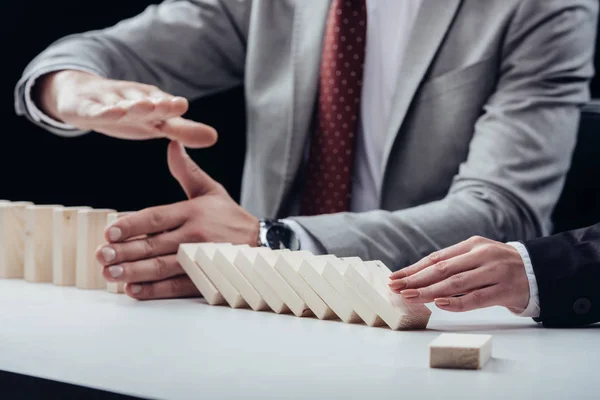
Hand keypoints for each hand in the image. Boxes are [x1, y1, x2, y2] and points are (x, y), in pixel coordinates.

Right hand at [35, 70, 216, 147]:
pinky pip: (94, 110)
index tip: (182, 105)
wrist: (82, 96)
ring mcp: (108, 101)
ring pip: (120, 103)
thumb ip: (183, 131)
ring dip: (131, 105)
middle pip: (145, 101)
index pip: (163, 104)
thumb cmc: (129, 112)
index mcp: (151, 101)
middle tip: (170, 105)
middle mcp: (132, 98)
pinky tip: (110, 112)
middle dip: (157, 103)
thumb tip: (214, 137)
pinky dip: (102, 111)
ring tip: (142, 107)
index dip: (171, 105)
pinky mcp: (87, 108)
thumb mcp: (156, 123)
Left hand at [97, 140, 258, 299]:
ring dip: (134, 272)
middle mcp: (194, 236)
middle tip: (101, 255)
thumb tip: (171, 144)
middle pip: (153, 244)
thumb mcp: (211, 191)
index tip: (110, 232)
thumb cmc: (231, 217)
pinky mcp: (204, 279)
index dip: (131, 225)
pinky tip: (134, 290)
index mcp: (193, 212)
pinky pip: (175, 286)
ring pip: (161, 267)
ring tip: (110, 274)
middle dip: (125, 251)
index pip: (156, 218)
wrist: (263, 245)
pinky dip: (154, 290)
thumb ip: (187, 171)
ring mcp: (199, 260)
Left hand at [388, 236, 529, 312]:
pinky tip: (440, 304)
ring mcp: (494, 272)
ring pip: (455, 283)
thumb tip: (418, 277)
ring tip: (410, 296)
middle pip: (442, 269)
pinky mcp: (505, 290)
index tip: (396, 277)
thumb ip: (454, 264)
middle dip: (415, 279)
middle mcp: (482, 255)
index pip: (436, 258)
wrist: (539, 270)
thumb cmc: (500, 266)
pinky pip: (476, 298)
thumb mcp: (478, 256)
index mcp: (472, 244)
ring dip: (429, 291)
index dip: (414, 268)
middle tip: (396, 288)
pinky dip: (457, 302)